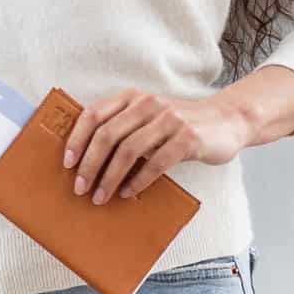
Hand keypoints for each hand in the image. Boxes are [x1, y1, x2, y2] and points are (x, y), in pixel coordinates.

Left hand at [66, 88, 247, 204]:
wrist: (226, 121)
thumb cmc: (181, 125)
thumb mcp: (150, 117)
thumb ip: (125, 127)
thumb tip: (89, 159)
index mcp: (133, 97)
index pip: (94, 114)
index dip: (77, 138)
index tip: (67, 163)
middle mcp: (148, 104)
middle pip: (107, 135)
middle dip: (89, 165)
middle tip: (80, 188)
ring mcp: (169, 120)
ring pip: (128, 150)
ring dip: (110, 177)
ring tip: (101, 196)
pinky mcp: (188, 138)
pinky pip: (156, 163)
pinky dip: (138, 181)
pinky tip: (128, 192)